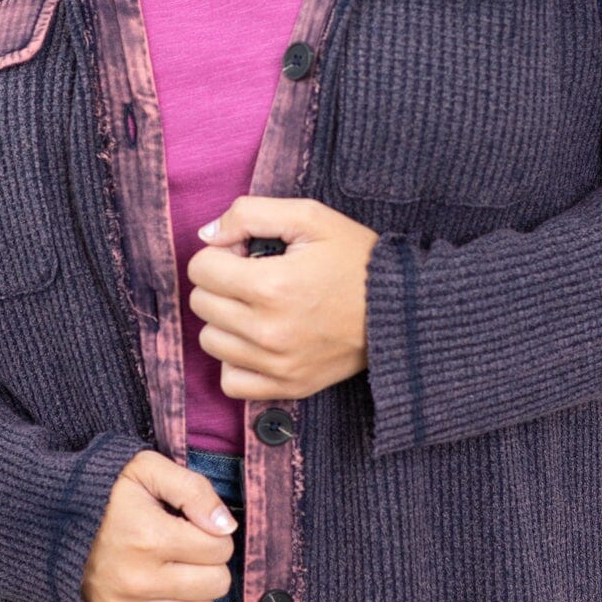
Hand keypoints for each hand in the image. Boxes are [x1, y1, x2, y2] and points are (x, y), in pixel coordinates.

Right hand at [80, 450, 237, 601]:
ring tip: (178, 576)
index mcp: (149, 536)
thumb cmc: (104, 491)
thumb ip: (194, 490)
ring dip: (197, 598)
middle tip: (188, 550)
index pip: (220, 548)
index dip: (216, 533)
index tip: (194, 525)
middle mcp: (137, 579)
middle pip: (215, 585)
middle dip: (211, 564)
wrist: (47, 516)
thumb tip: (226, 528)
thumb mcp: (147, 469)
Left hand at [185, 195, 378, 400]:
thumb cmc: (356, 259)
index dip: (222, 252)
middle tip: (256, 277)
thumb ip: (249, 214)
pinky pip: (230, 381)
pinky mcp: (287, 387)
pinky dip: (236, 361)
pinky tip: (257, 342)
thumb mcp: (310, 216)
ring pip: (211, 341)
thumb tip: (208, 235)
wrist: (400, 309)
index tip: (249, 253)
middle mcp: (268, 331)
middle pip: (202, 303)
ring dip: (226, 321)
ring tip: (259, 308)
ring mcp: (276, 364)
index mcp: (270, 285)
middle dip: (221, 283)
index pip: (201, 268)